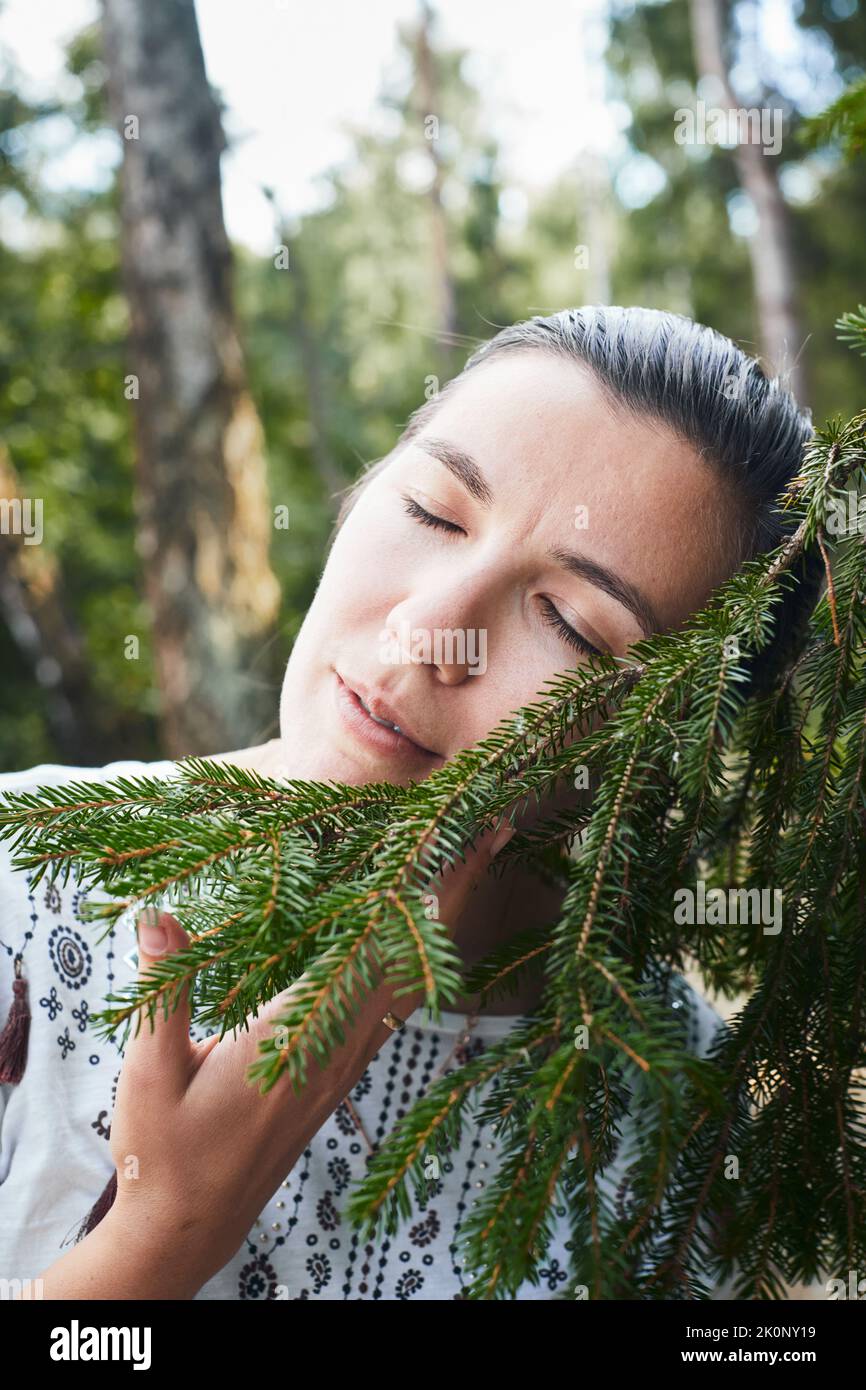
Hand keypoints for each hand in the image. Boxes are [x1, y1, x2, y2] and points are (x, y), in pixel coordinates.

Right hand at [103, 817, 514, 1295]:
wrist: (189, 1227)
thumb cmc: (164, 1153)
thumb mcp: (152, 1074)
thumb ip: (164, 994)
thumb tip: (161, 915)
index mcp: (295, 1033)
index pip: (369, 945)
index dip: (412, 890)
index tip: (449, 837)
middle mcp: (335, 1045)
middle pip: (412, 952)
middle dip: (455, 888)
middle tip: (494, 829)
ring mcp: (343, 1062)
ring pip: (410, 978)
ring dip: (442, 921)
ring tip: (470, 866)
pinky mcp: (337, 1074)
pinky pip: (392, 1006)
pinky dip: (416, 958)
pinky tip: (417, 937)